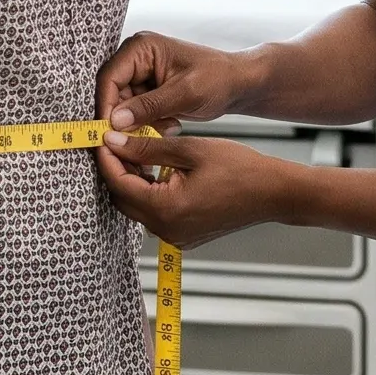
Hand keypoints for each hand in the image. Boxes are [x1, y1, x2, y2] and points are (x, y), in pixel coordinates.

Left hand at [96, 125, 293, 246]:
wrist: (272, 193)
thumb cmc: (239, 168)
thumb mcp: (190, 150)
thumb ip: (147, 148)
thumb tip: (113, 142)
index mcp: (165, 209)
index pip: (119, 184)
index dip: (107, 159)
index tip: (103, 137)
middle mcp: (166, 230)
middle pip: (123, 200)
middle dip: (117, 171)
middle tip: (118, 142)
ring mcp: (175, 237)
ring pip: (138, 208)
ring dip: (134, 182)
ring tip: (139, 152)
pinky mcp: (184, 237)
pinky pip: (155, 215)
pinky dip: (150, 194)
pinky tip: (158, 171)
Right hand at [98, 31, 256, 134]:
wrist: (238, 85)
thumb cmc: (218, 79)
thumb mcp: (185, 93)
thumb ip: (149, 106)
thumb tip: (116, 121)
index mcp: (142, 47)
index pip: (110, 77)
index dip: (106, 106)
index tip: (108, 132)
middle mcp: (137, 58)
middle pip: (113, 94)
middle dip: (124, 119)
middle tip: (136, 139)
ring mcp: (142, 75)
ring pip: (123, 108)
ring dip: (140, 124)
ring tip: (167, 127)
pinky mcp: (149, 91)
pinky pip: (136, 113)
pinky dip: (149, 125)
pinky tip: (171, 125)